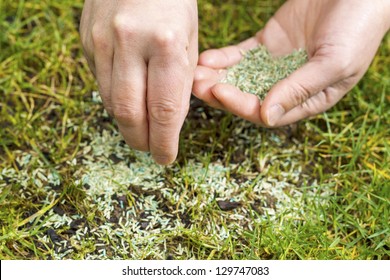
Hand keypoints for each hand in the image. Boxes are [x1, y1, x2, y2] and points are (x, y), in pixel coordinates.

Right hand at [80, 0, 197, 164]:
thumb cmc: (174, 2)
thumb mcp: (190, 39)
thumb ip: (179, 83)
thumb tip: (167, 124)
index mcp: (165, 44)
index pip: (163, 111)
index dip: (164, 142)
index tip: (166, 157)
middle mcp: (128, 43)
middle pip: (129, 113)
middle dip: (141, 139)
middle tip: (150, 148)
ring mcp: (101, 40)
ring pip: (110, 102)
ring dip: (127, 123)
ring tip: (141, 129)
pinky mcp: (86, 40)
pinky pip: (100, 82)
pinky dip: (116, 98)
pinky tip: (129, 99)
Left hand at [193, 0, 389, 126]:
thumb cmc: (359, 27)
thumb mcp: (336, 63)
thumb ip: (300, 90)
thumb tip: (267, 116)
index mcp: (308, 99)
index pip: (268, 111)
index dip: (241, 105)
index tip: (220, 92)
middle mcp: (288, 86)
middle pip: (248, 98)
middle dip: (221, 94)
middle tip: (196, 86)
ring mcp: (276, 65)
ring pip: (241, 77)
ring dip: (218, 77)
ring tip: (196, 73)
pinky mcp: (268, 44)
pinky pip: (242, 55)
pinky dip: (225, 57)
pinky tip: (208, 58)